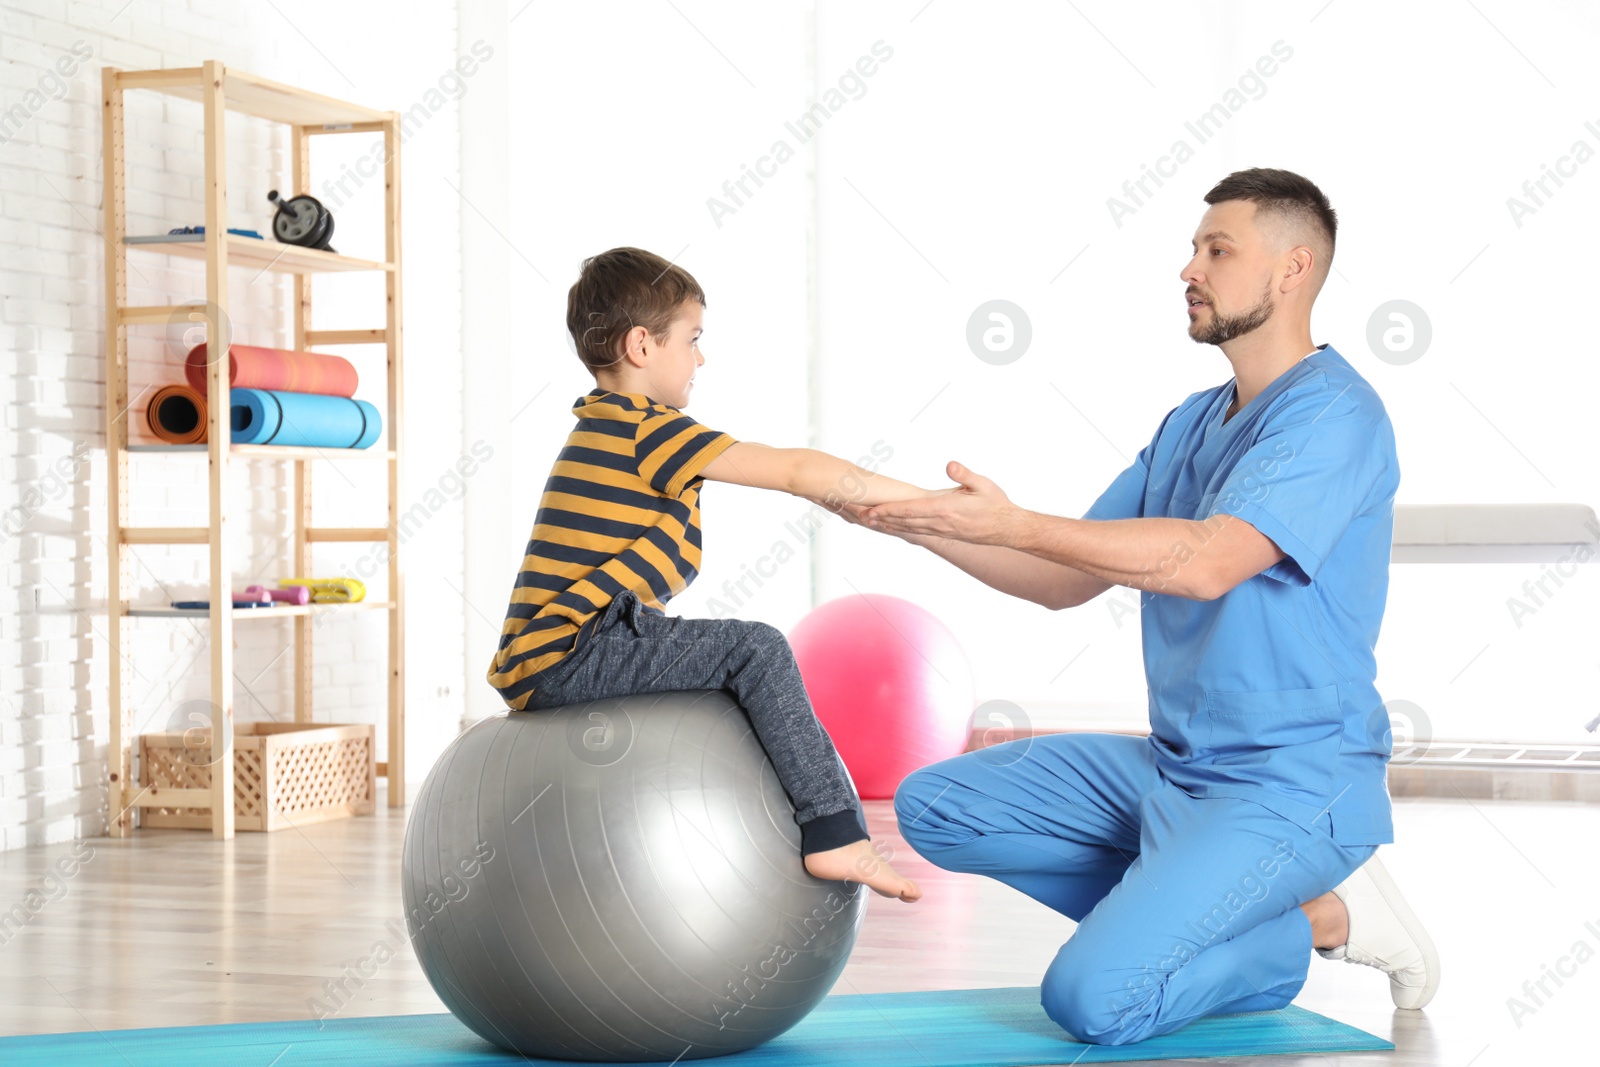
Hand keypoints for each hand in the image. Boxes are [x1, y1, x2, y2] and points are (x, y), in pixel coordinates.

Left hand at [860, 461, 1019, 544]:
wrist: (1007, 528)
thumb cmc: (996, 503)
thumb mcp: (983, 484)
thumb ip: (965, 475)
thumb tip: (950, 465)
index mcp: (946, 510)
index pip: (912, 510)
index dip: (890, 510)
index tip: (872, 510)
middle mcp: (940, 523)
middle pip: (904, 522)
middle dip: (881, 518)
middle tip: (858, 515)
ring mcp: (941, 531)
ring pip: (908, 528)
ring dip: (887, 524)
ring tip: (868, 521)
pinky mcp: (944, 534)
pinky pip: (917, 532)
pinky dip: (901, 528)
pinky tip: (892, 526)